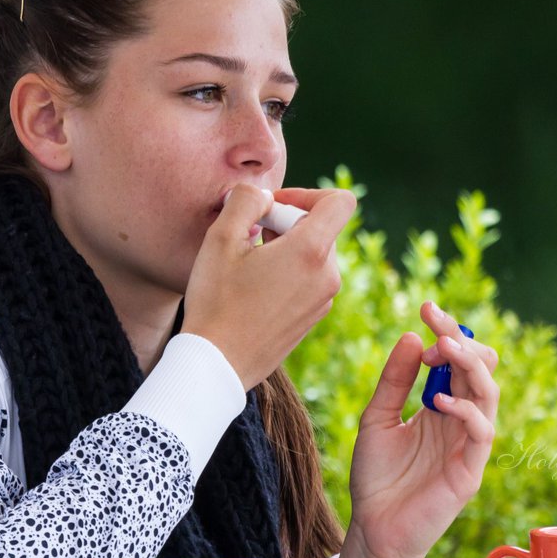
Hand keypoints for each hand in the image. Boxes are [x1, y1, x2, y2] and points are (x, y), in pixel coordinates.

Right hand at [182, 184, 355, 388]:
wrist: (215, 364)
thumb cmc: (216, 301)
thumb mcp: (221, 238)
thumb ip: (246, 200)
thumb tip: (263, 195)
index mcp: (311, 252)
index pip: (340, 201)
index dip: (307, 193)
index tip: (273, 207)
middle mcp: (327, 276)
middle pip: (322, 227)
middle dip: (287, 222)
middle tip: (248, 235)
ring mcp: (323, 300)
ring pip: (314, 253)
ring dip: (285, 247)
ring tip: (247, 263)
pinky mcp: (313, 318)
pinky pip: (309, 279)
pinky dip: (287, 271)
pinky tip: (253, 287)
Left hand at [336, 301, 499, 557]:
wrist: (372, 530)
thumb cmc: (376, 478)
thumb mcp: (377, 418)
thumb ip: (393, 381)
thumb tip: (410, 337)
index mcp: (441, 407)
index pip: (458, 361)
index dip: (448, 333)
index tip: (426, 308)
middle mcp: (460, 422)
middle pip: (479, 371)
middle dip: (461, 342)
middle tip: (436, 325)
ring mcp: (468, 446)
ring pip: (489, 396)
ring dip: (470, 367)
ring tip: (444, 348)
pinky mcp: (469, 472)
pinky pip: (482, 434)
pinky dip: (465, 411)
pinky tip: (437, 400)